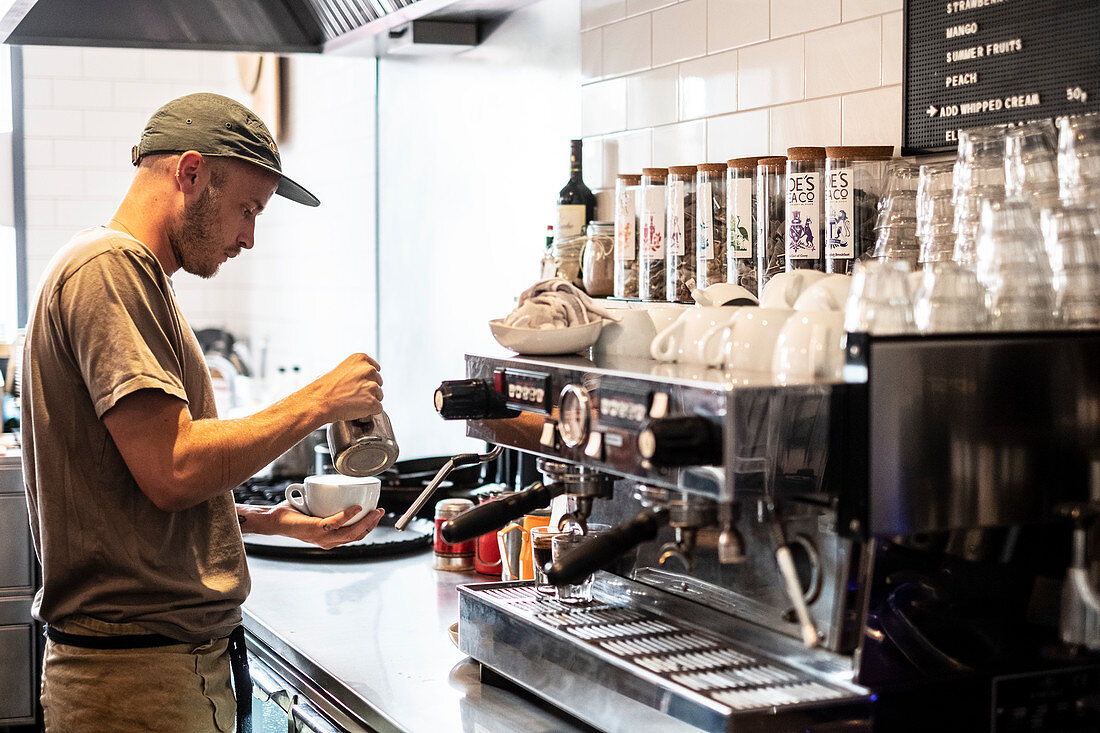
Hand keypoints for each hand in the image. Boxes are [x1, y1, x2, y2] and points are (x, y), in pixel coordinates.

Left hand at [267, 502, 385, 549]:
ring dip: (365, 521)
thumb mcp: (315, 511)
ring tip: (373, 510)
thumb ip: (328, 505)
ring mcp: (321, 537)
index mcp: (330, 539)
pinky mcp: (315, 529)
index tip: (376, 513)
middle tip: (380, 511)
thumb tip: (340, 488)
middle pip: (356, 535)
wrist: (273, 520)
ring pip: (350, 532)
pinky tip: (355, 507)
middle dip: (372, 524)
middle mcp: (327, 541)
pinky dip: (347, 515)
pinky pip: (335, 523)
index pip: (354, 535)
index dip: (369, 526)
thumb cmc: (292, 515)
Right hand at [313, 353, 384, 422]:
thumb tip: (365, 376)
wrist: (318, 402)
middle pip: (378, 382)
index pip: (375, 369)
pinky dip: (370, 411)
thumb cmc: (325, 388)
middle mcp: (368, 370)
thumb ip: (356, 369)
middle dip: (369, 389)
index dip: (366, 379)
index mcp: (360, 359)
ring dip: (369, 400)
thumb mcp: (340, 369)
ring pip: (379, 395)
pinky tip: (356, 408)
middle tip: (353, 394)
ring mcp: (371, 387)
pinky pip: (378, 408)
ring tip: (352, 401)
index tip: (357, 383)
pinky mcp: (372, 402)